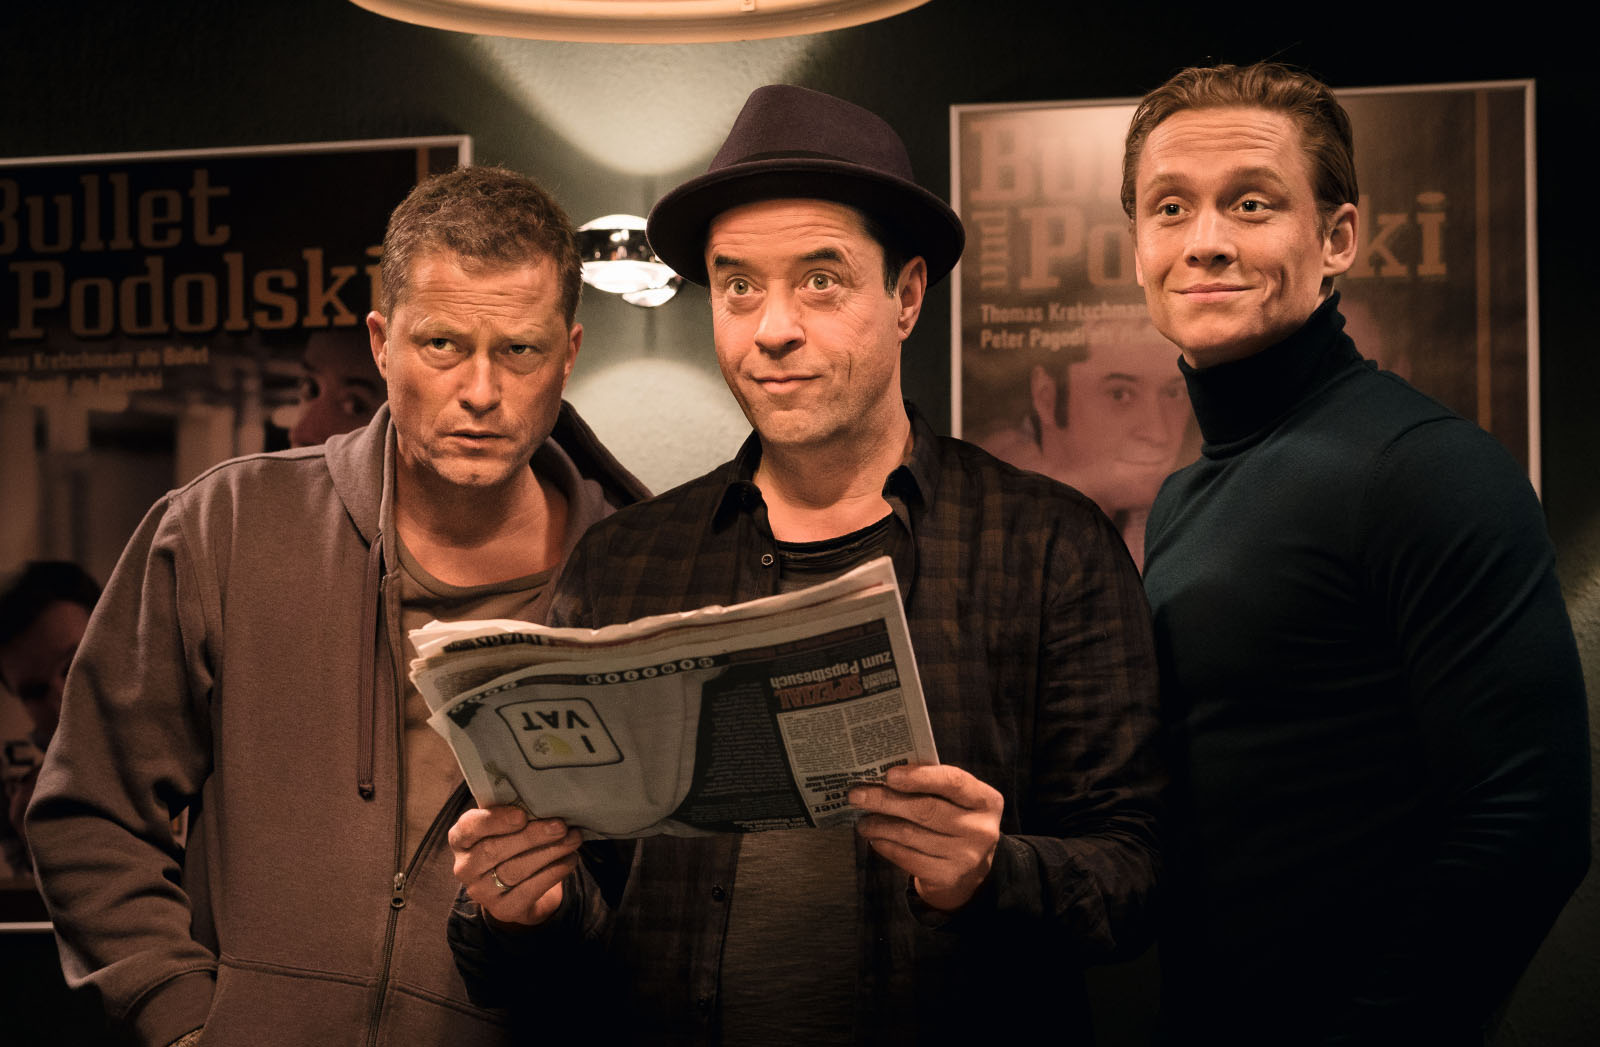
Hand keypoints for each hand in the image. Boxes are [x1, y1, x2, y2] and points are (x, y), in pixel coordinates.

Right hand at [448, 805, 582, 926]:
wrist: (517, 888)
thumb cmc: (511, 843)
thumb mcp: (505, 825)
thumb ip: (515, 812)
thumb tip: (545, 802)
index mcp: (461, 839)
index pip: (468, 828)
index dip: (494, 821)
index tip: (522, 815)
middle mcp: (465, 867)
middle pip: (494, 850)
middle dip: (531, 836)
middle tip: (560, 826)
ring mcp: (482, 892)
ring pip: (514, 870)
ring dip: (549, 852)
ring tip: (573, 839)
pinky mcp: (503, 909)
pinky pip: (529, 890)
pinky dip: (553, 872)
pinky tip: (570, 859)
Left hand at [851, 763, 1002, 911]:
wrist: (970, 872)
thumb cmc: (955, 822)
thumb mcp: (957, 802)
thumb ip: (932, 785)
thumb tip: (883, 774)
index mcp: (986, 801)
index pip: (953, 782)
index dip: (920, 777)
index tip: (889, 775)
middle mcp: (981, 829)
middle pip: (925, 809)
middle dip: (885, 800)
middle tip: (857, 794)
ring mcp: (965, 856)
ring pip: (910, 834)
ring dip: (879, 824)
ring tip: (862, 819)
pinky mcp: (946, 877)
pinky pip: (906, 857)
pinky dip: (885, 845)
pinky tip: (874, 838)